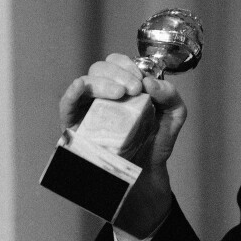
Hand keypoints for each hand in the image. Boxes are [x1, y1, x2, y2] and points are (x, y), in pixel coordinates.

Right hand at [59, 53, 188, 240]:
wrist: (146, 177)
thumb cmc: (155, 143)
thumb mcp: (173, 116)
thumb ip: (171, 96)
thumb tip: (151, 82)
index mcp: (124, 87)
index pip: (117, 63)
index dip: (129, 65)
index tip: (142, 81)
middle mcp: (103, 95)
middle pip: (101, 68)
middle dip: (119, 73)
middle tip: (134, 89)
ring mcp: (88, 110)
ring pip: (86, 82)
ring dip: (103, 81)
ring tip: (121, 93)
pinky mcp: (75, 127)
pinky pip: (67, 104)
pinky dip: (74, 91)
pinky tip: (83, 87)